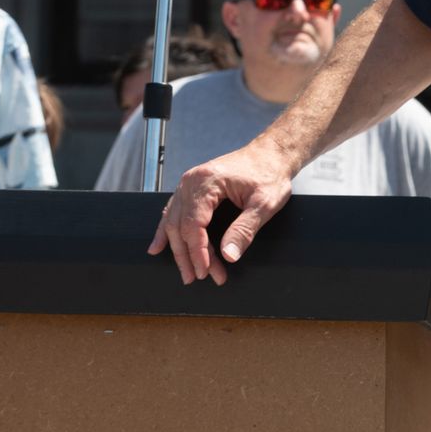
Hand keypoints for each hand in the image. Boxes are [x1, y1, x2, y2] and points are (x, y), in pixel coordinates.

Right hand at [148, 141, 294, 284]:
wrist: (271, 153)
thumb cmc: (270, 173)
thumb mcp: (265, 203)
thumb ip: (245, 229)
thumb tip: (228, 255)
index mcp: (207, 182)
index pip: (193, 225)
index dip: (198, 252)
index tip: (206, 271)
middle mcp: (192, 181)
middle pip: (180, 226)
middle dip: (189, 256)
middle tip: (198, 278)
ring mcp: (189, 183)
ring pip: (174, 222)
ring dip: (180, 249)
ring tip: (187, 272)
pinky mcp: (193, 188)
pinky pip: (174, 212)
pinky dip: (166, 231)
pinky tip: (158, 247)